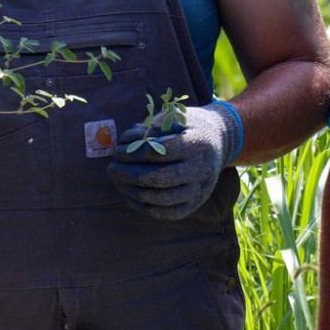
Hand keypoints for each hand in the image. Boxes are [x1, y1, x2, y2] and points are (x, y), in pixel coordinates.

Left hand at [105, 100, 238, 220]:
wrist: (219, 142)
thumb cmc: (190, 126)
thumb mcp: (175, 117)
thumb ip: (152, 128)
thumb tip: (127, 142)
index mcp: (198, 144)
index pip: (159, 152)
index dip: (134, 153)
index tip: (117, 151)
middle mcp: (201, 170)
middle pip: (158, 177)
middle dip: (128, 174)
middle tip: (110, 169)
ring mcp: (199, 190)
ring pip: (160, 198)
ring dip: (132, 192)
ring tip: (117, 182)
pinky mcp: (194, 205)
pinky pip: (166, 213)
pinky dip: (144, 207)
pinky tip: (130, 196)